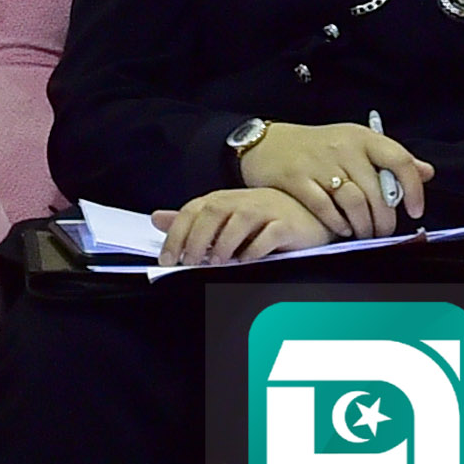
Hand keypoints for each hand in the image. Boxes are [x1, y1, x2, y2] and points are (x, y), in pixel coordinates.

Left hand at [154, 187, 330, 265]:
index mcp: (221, 200)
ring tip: (216, 263)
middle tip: (189, 263)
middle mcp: (240, 201)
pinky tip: (246, 261)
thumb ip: (192, 220)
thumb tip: (156, 218)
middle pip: (210, 214)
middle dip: (196, 240)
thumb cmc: (262, 216)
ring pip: (237, 222)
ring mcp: (265, 211)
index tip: (167, 260)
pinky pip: (268, 235)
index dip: (176, 235)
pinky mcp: (286, 224)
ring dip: (223, 244)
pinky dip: (255, 249)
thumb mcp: (223, 215)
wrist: (307, 212)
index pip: (191, 212)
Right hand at [234, 121, 435, 242]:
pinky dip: (338, 224)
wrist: (266, 143)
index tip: (415, 210)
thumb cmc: (316, 147)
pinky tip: (341, 228)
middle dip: (384, 220)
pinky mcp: (297, 179)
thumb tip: (427, 172)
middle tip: (383, 232)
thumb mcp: (355, 142)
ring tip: (363, 233)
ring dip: (364, 226)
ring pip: (354, 203)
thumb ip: (390, 158)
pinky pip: (325, 209)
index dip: (413, 189)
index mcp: (362, 138)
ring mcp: (319, 163)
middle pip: (377, 192)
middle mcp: (343, 148)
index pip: (400, 160)